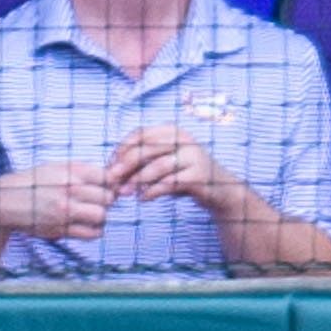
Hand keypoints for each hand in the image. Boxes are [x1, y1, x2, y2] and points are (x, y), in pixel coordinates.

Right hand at [0, 160, 112, 240]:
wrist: (6, 202)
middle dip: (107, 201)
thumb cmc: (34, 183)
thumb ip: (82, 171)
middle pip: (108, 198)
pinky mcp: (62, 229)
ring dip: (101, 216)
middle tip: (98, 202)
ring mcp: (66, 211)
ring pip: (102, 216)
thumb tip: (111, 177)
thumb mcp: (56, 167)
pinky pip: (92, 233)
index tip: (105, 187)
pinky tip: (87, 225)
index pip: (107, 177)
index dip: (110, 183)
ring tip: (92, 214)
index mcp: (71, 172)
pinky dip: (95, 231)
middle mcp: (70, 190)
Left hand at [106, 125, 240, 213]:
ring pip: (158, 166)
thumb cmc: (186, 176)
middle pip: (147, 148)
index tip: (110, 166)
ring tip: (125, 193)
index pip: (141, 134)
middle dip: (125, 165)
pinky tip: (143, 199)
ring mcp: (193, 156)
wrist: (220, 190)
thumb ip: (143, 163)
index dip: (122, 149)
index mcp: (172, 131)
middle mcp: (184, 139)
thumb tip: (112, 171)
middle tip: (112, 180)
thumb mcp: (164, 164)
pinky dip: (153, 191)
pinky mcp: (199, 175)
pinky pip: (170, 183)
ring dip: (137, 180)